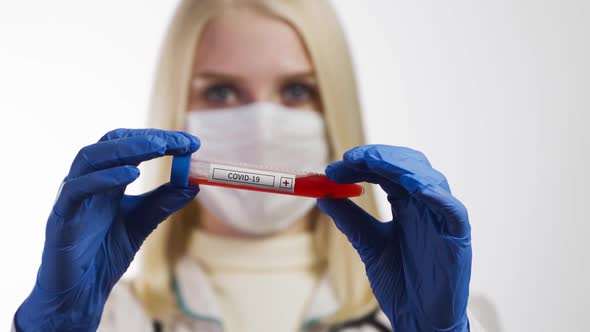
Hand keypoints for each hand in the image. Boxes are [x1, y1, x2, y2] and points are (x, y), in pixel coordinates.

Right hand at [15, 129, 199, 330]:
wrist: (81, 293)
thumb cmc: (106, 255)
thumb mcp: (143, 223)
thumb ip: (163, 203)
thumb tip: (194, 184)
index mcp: (107, 181)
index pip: (131, 147)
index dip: (161, 140)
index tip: (192, 143)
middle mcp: (88, 182)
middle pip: (111, 143)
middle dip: (146, 138)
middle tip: (178, 141)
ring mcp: (73, 197)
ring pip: (90, 157)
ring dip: (127, 149)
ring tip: (158, 147)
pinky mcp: (61, 217)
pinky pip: (77, 190)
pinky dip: (104, 178)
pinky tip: (131, 175)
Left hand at [317, 145, 471, 331]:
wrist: (418, 316)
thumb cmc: (401, 280)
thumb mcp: (368, 244)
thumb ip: (349, 220)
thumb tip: (324, 196)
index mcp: (406, 204)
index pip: (386, 170)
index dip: (361, 164)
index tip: (334, 169)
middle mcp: (425, 206)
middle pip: (408, 166)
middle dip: (379, 158)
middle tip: (350, 160)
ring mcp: (442, 219)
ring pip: (430, 180)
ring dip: (402, 168)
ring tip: (375, 164)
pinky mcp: (457, 238)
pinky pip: (453, 211)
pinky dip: (437, 197)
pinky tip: (417, 189)